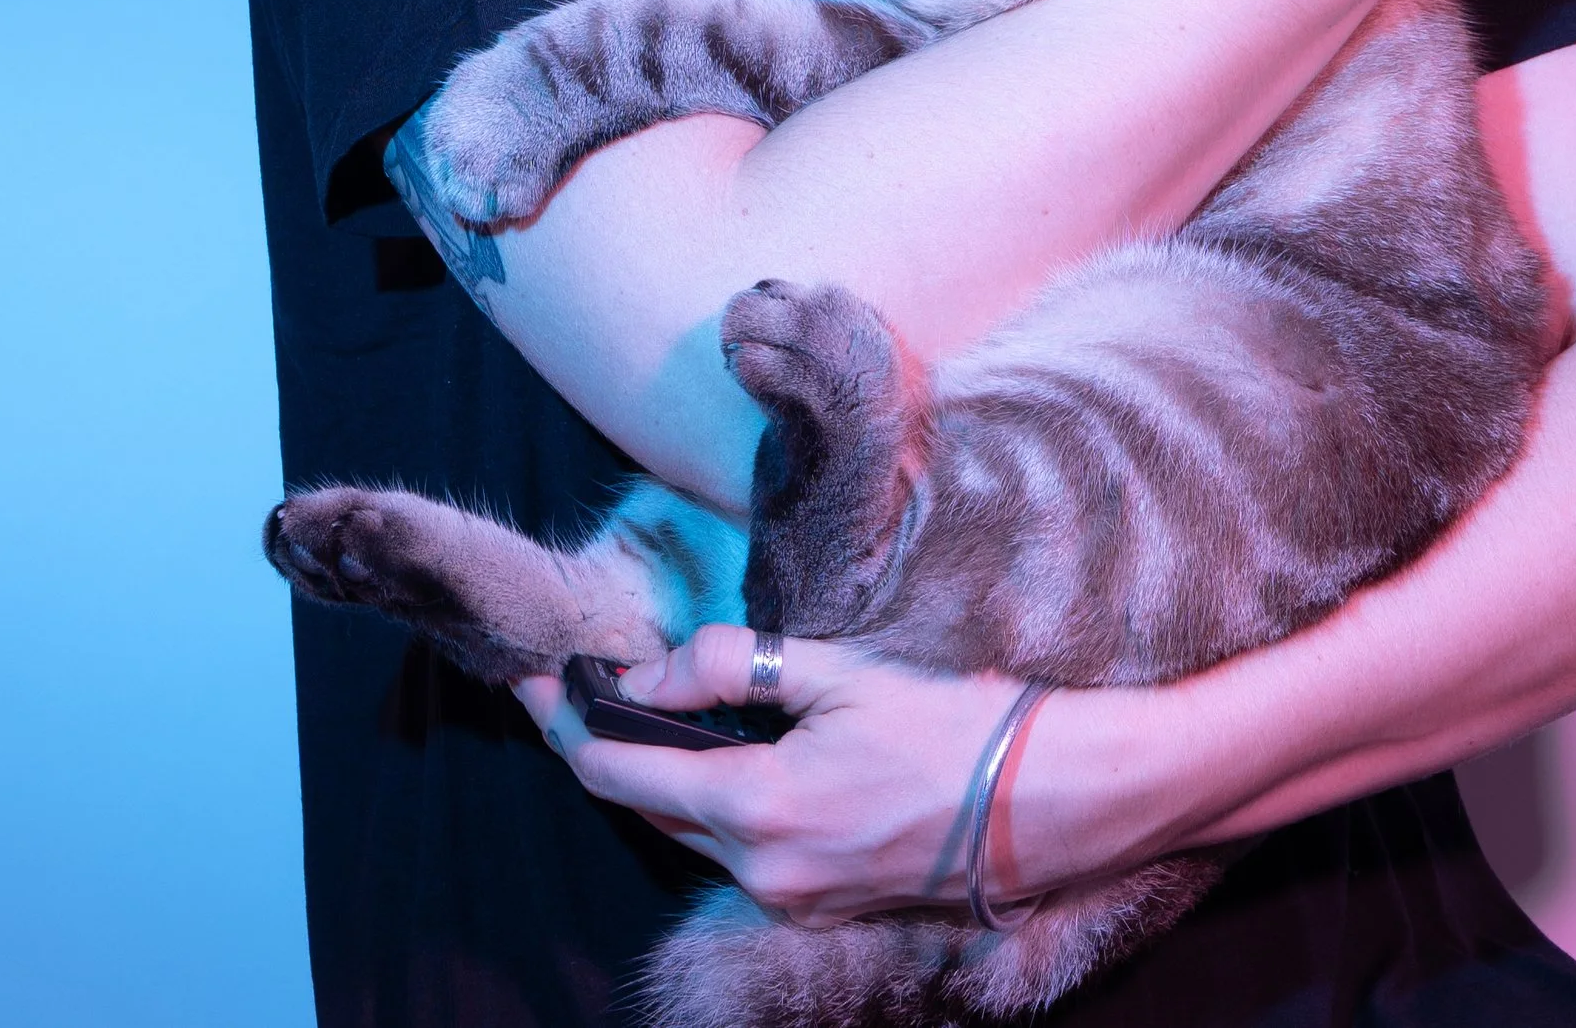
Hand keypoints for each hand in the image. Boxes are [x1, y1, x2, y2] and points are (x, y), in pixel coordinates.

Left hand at [515, 627, 1074, 926]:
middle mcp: (762, 871)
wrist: (1044, 803)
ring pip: (689, 831)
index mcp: (759, 810)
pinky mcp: (819, 905)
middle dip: (600, 748)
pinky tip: (713, 758)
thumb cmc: (950, 724)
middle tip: (572, 685)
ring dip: (655, 778)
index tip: (530, 678)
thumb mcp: (839, 673)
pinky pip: (735, 851)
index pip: (618, 775)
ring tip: (635, 712)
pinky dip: (709, 805)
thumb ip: (733, 670)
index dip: (564, 724)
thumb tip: (644, 674)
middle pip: (644, 808)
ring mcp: (790, 898)